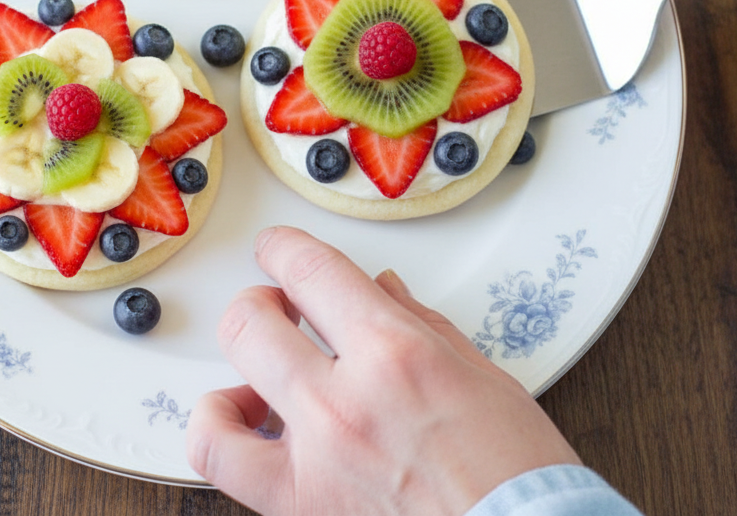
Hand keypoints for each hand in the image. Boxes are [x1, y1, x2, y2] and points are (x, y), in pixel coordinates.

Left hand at [185, 226, 579, 515]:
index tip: (279, 248)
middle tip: (280, 305)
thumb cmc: (517, 477)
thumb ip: (423, 326)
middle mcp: (343, 405)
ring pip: (222, 391)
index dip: (285, 247)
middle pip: (252, 320)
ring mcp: (313, 461)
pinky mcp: (297, 507)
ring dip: (238, 371)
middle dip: (263, 302)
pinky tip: (246, 422)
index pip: (311, 271)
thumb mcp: (485, 377)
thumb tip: (384, 291)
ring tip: (259, 368)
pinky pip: (221, 459)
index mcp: (396, 356)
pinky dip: (219, 431)